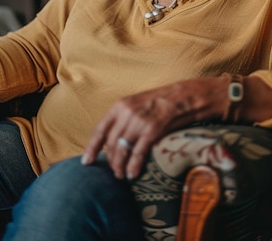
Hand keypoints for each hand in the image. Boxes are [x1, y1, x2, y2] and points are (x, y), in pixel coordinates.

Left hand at [81, 77, 228, 179]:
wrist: (184, 96)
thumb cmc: (161, 101)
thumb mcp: (137, 104)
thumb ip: (124, 118)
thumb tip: (113, 139)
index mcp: (120, 105)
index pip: (99, 129)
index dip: (92, 148)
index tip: (86, 162)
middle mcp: (126, 112)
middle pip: (111, 143)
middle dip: (111, 161)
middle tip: (114, 172)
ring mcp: (139, 121)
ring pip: (122, 150)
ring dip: (120, 166)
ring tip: (122, 175)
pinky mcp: (152, 130)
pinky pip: (138, 153)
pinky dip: (133, 166)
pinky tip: (133, 175)